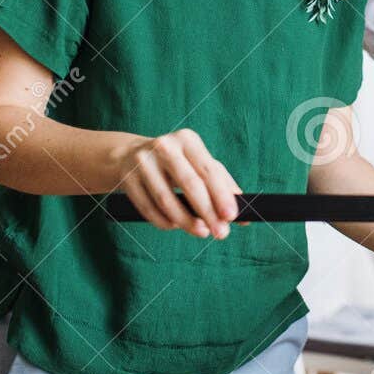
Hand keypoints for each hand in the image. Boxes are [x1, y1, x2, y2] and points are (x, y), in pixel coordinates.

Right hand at [116, 129, 239, 238]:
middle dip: (207, 212)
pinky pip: (147, 207)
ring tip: (201, 232)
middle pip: (189, 184)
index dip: (221, 195)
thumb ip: (223, 186)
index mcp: (188, 140)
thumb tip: (245, 216)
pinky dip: (163, 221)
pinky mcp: (127, 178)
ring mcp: (143, 161)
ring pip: (166, 199)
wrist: (130, 155)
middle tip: (221, 233)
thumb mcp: (199, 165)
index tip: (232, 217)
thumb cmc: (177, 163)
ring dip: (186, 221)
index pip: (208, 170)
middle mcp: (165, 146)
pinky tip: (174, 226)